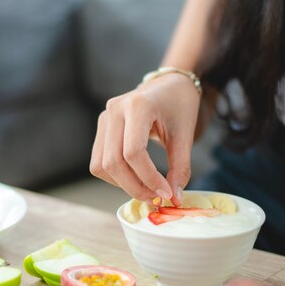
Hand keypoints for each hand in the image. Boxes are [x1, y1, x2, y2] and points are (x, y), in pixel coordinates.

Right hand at [89, 73, 200, 202]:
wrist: (169, 86)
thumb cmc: (179, 106)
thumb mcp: (185, 135)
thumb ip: (180, 167)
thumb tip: (173, 199)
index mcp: (137, 106)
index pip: (133, 152)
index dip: (149, 178)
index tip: (166, 193)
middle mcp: (114, 110)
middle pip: (113, 162)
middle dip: (134, 187)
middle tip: (155, 198)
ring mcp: (104, 118)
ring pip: (101, 165)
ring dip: (122, 184)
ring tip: (147, 190)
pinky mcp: (101, 128)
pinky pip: (99, 162)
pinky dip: (115, 177)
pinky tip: (135, 178)